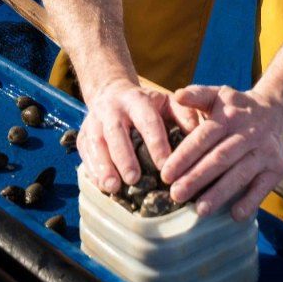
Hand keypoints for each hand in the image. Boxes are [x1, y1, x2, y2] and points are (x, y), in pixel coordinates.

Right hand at [78, 78, 200, 192]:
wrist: (111, 93)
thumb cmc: (147, 105)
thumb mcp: (168, 102)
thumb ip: (184, 115)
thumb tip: (199, 134)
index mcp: (137, 100)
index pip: (147, 120)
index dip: (156, 143)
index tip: (165, 166)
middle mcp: (112, 109)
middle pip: (116, 132)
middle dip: (124, 156)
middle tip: (133, 179)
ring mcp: (94, 122)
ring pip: (96, 143)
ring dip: (103, 166)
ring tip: (113, 187)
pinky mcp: (83, 136)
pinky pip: (85, 154)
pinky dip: (92, 171)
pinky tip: (101, 187)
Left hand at [160, 85, 282, 221]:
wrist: (279, 110)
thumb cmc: (238, 108)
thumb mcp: (218, 94)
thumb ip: (197, 95)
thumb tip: (177, 96)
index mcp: (229, 116)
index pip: (204, 137)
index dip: (184, 156)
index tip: (165, 174)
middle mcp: (248, 133)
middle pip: (220, 158)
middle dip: (197, 178)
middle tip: (176, 195)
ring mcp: (265, 151)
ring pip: (240, 174)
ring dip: (220, 193)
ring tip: (200, 210)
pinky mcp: (277, 168)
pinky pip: (263, 187)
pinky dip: (250, 201)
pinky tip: (234, 214)